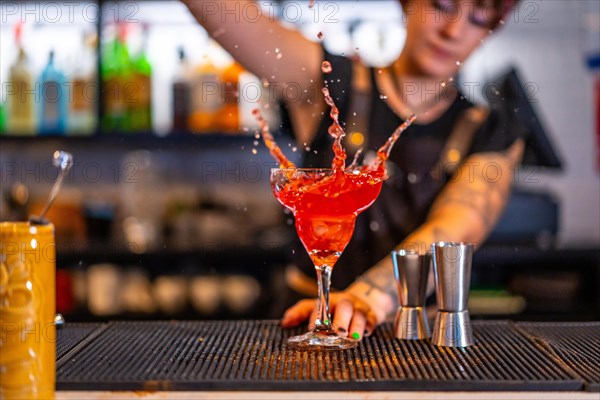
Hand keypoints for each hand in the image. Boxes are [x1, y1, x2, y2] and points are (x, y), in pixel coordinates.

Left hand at [280, 281, 394, 340]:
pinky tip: (367, 332)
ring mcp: (359, 308)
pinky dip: (370, 325)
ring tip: (352, 338)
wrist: (364, 301)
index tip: (311, 329)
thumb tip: (284, 322)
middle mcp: (344, 302)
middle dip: (340, 321)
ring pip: (359, 314)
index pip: (321, 305)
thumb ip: (300, 313)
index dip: (316, 317)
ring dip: (355, 326)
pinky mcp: (372, 314)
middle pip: (343, 307)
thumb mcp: (317, 307)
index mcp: (328, 300)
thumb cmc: (335, 308)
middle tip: (336, 333)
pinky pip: (372, 319)